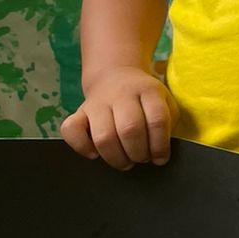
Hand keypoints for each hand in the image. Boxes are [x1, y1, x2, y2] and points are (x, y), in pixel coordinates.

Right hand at [60, 68, 175, 169]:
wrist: (116, 75)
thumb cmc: (144, 99)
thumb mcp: (165, 103)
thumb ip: (167, 125)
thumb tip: (160, 155)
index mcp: (148, 91)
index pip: (157, 119)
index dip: (160, 145)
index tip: (160, 158)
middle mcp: (122, 94)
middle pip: (130, 129)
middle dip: (138, 153)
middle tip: (141, 159)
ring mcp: (98, 103)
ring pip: (104, 136)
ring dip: (116, 157)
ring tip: (125, 162)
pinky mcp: (79, 111)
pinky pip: (71, 130)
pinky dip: (82, 147)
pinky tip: (95, 154)